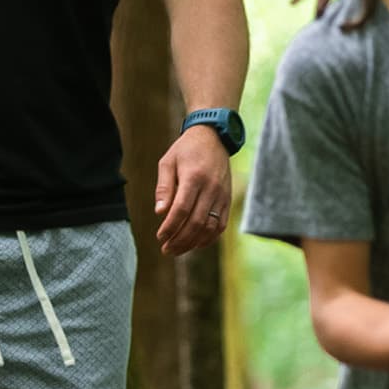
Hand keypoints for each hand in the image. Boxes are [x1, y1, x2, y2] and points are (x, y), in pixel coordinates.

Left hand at [154, 124, 232, 256]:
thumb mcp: (167, 162)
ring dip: (193, 242)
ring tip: (177, 249)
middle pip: (196, 222)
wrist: (213, 138)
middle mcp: (211, 188)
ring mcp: (222, 195)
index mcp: (194, 177)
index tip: (159, 237)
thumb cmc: (185, 150)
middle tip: (166, 250)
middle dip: (180, 240)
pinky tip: (195, 244)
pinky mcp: (228, 200)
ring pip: (210, 227)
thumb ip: (164, 187)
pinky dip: (209, 238)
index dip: (170, 227)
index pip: (181, 209)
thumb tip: (160, 212)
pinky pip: (221, 225)